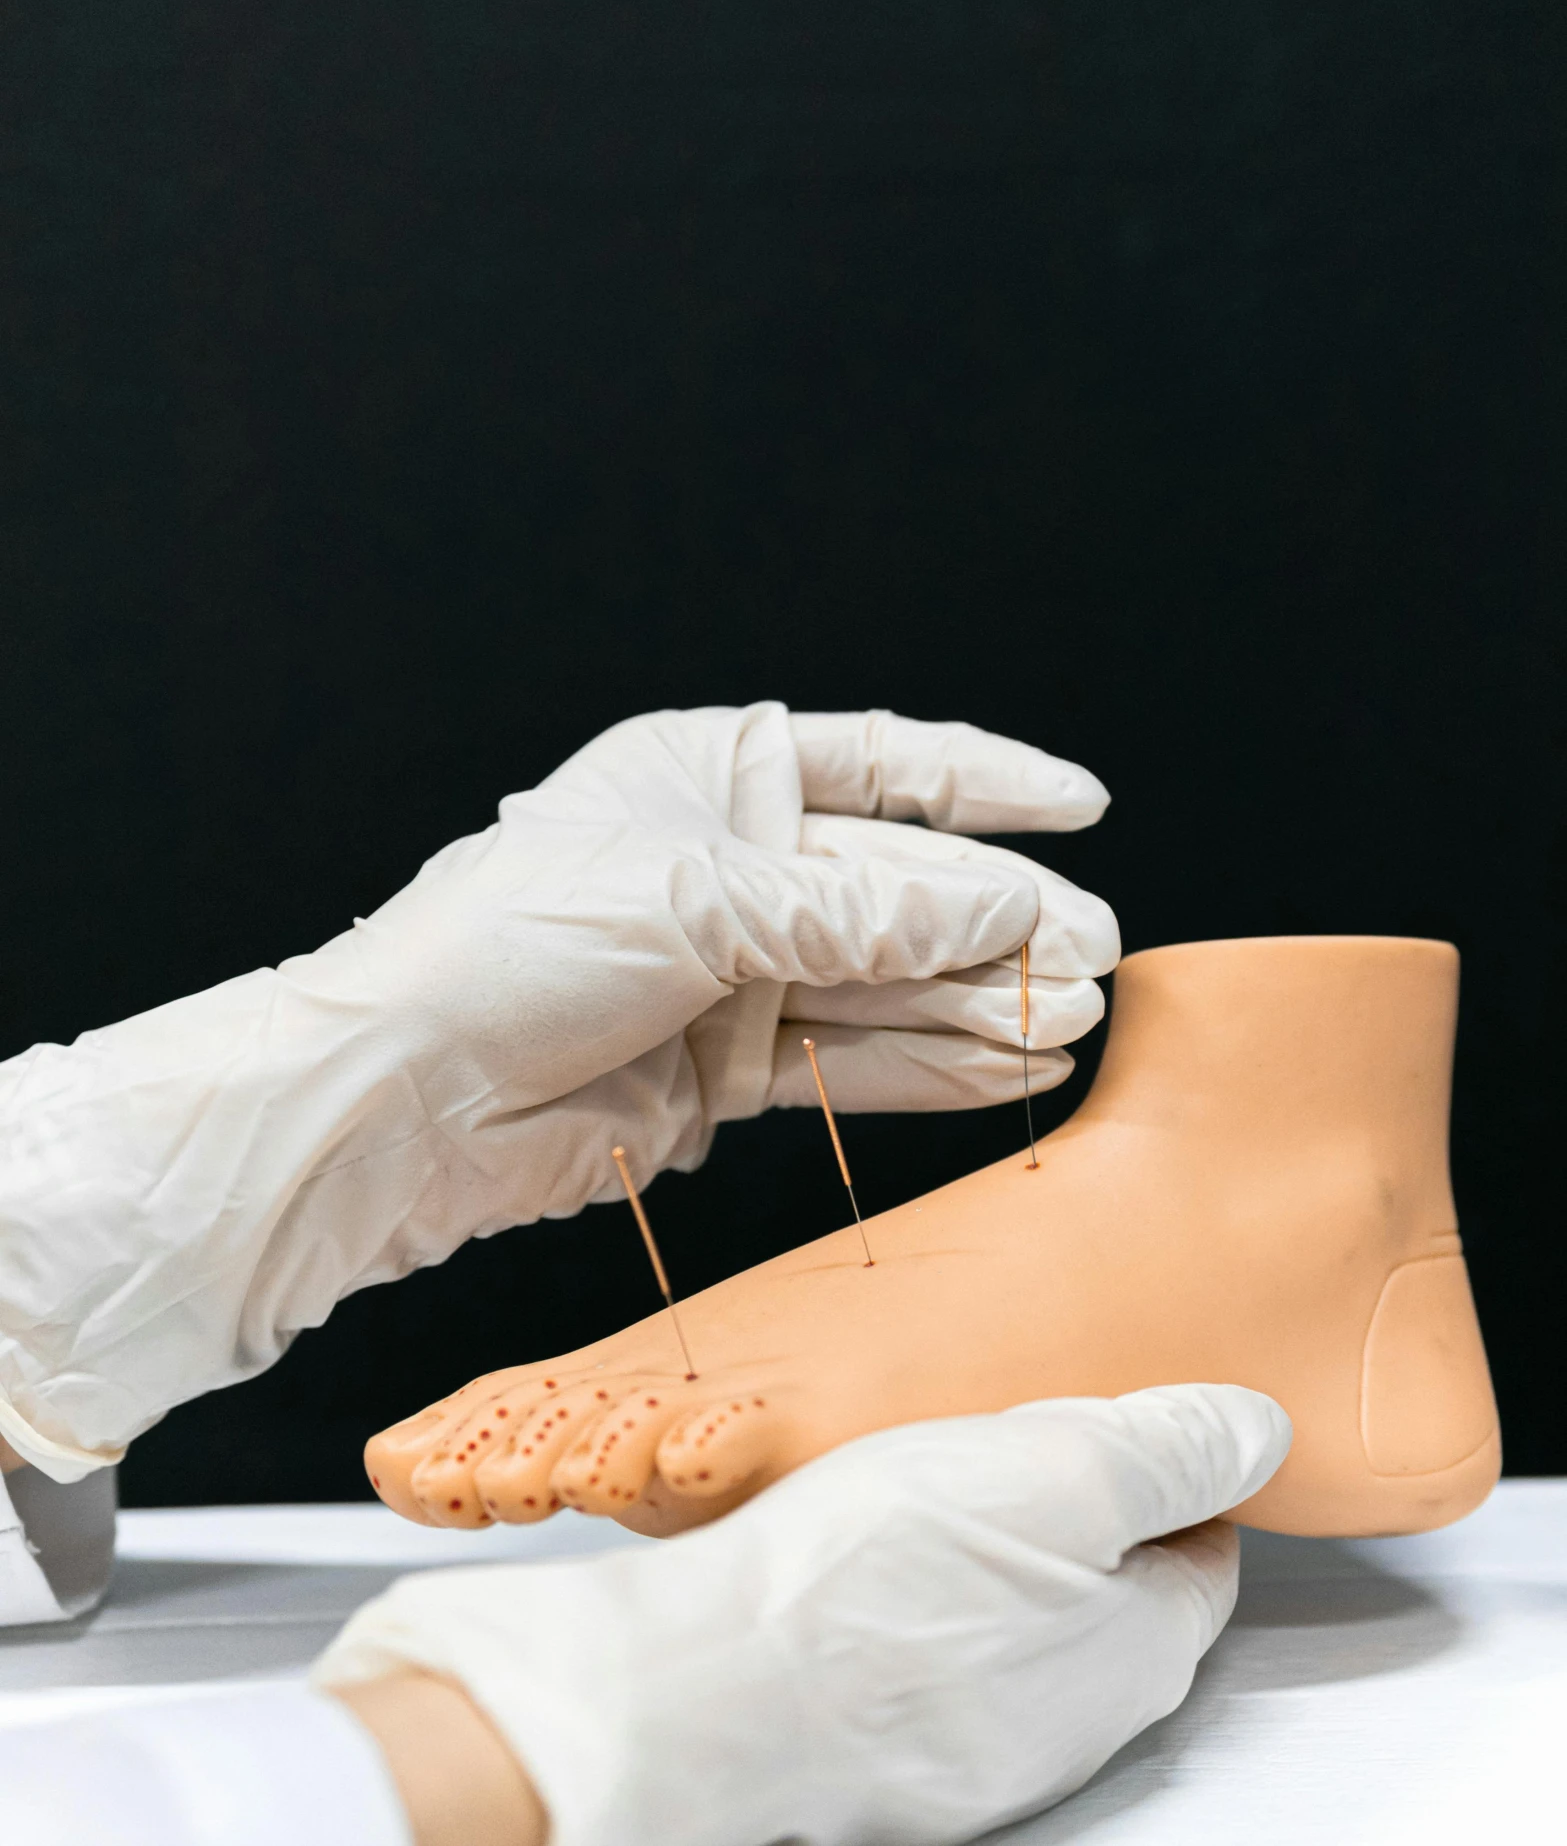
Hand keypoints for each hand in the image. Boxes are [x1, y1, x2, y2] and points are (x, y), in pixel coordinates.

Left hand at [0, 704, 1113, 1478]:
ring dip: (979, 1000)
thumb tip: (1000, 913)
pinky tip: (1009, 1068)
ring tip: (1076, 1016)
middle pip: (895, 885)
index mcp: (706, 772)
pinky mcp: (723, 1068)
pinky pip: (851, 1060)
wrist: (398, 1100)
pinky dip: (930, 1069)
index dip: (983, 783)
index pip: (877, 763)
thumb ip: (855, 913)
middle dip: (997, 917)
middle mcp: (725, 864)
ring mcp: (728, 971)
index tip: (1079, 805)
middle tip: (1096, 949)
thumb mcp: (695, 901)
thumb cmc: (504, 949)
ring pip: (885, 981)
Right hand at [320, 1383, 1290, 1845]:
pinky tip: (861, 1555)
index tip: (1134, 1424)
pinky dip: (916, 1604)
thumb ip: (1166, 1450)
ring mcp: (965, 1752)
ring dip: (996, 1562)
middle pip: (1112, 1601)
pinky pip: (927, 1663)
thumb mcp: (1054, 1471)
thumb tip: (1262, 1431)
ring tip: (935, 1480)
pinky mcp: (873, 1755)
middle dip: (1086, 1519)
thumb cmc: (872, 1585)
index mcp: (1134, 1653)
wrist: (691, 1697)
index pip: (1205, 1556)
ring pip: (1017, 1635)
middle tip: (1025, 1437)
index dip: (1175, 1476)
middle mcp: (1064, 1725)